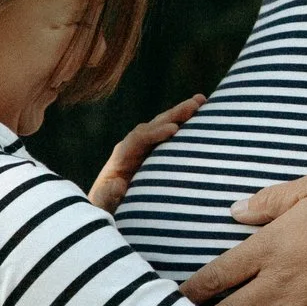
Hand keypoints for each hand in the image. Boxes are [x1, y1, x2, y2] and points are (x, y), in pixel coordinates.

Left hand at [85, 96, 205, 212]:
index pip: (138, 139)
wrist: (110, 204)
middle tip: (195, 104)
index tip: (174, 129)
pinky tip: (201, 116)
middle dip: (173, 114)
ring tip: (201, 101)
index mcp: (122, 156)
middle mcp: (134, 146)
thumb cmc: (107, 204)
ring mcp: (146, 147)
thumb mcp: (104, 202)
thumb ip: (108, 195)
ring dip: (181, 114)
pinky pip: (170, 135)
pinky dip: (184, 125)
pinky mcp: (156, 151)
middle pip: (154, 125)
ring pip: (163, 126)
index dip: (155, 133)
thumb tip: (118, 185)